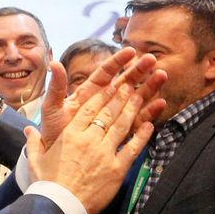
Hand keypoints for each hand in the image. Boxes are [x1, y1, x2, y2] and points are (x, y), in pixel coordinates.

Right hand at [24, 82, 153, 213]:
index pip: (89, 109)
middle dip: (120, 96)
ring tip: (141, 96)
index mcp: (70, 134)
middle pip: (108, 112)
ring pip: (122, 126)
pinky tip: (149, 125)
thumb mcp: (36, 160)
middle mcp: (89, 139)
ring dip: (132, 109)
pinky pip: (133, 148)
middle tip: (130, 83)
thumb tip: (28, 129)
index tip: (111, 84)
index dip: (102, 95)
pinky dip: (142, 136)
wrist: (59, 206)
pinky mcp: (117, 169)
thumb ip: (34, 142)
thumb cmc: (46, 184)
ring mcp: (105, 153)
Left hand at [38, 47, 166, 149]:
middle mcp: (103, 102)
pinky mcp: (121, 133)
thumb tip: (54, 62)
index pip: (105, 73)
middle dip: (138, 71)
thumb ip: (56, 87)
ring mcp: (114, 117)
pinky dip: (149, 112)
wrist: (59, 162)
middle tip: (152, 60)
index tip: (131, 51)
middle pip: (123, 82)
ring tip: (162, 75)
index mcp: (88, 93)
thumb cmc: (53, 133)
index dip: (117, 61)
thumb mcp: (52, 108)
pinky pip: (137, 121)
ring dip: (148, 87)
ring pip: (134, 99)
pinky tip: (161, 103)